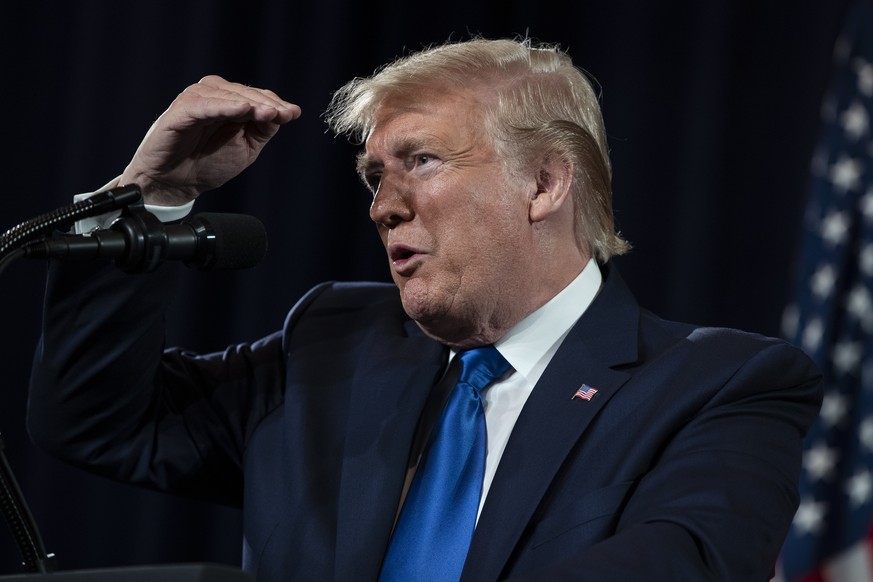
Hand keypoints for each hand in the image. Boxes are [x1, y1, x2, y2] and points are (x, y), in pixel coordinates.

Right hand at [118, 75, 301, 205]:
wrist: (177, 183)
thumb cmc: (208, 163)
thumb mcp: (246, 147)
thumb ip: (263, 128)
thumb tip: (284, 113)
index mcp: (229, 102)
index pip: (257, 96)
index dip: (276, 104)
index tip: (294, 114)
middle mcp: (213, 95)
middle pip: (245, 93)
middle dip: (267, 104)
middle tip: (285, 114)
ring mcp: (196, 100)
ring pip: (227, 95)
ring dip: (250, 103)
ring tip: (269, 113)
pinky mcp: (181, 111)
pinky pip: (204, 105)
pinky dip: (224, 106)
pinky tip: (242, 110)